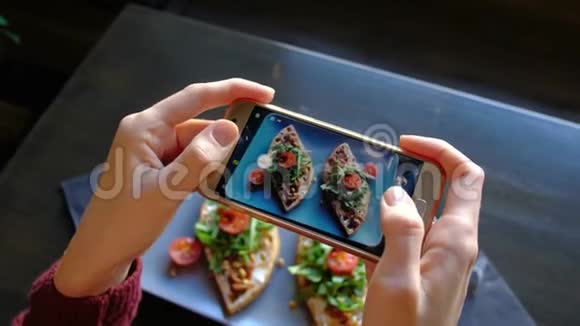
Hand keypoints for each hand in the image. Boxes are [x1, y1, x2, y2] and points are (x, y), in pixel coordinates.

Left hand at [54, 78, 274, 296]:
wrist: (101, 253)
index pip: (195, 97)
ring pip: (199, 145)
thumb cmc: (126, 223)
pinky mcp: (160, 169)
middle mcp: (151, 132)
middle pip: (200, 124)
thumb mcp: (166, 191)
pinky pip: (192, 161)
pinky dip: (209, 171)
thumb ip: (199, 159)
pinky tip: (224, 185)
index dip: (233, 91)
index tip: (267, 95)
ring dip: (220, 159)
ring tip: (247, 171)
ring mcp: (155, 151)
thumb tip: (231, 128)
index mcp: (146, 127)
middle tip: (262, 147)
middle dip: (229, 136)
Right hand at [363, 136, 484, 325]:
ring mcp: (433, 257)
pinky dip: (381, 223)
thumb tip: (396, 193)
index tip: (405, 145)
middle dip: (408, 170)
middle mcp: (450, 243)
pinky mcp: (415, 269)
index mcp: (456, 240)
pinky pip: (402, 234)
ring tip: (357, 190)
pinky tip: (353, 225)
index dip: (440, 151)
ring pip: (418, 211)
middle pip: (441, 189)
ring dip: (390, 197)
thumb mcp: (398, 281)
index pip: (465, 177)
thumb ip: (401, 233)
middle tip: (372, 166)